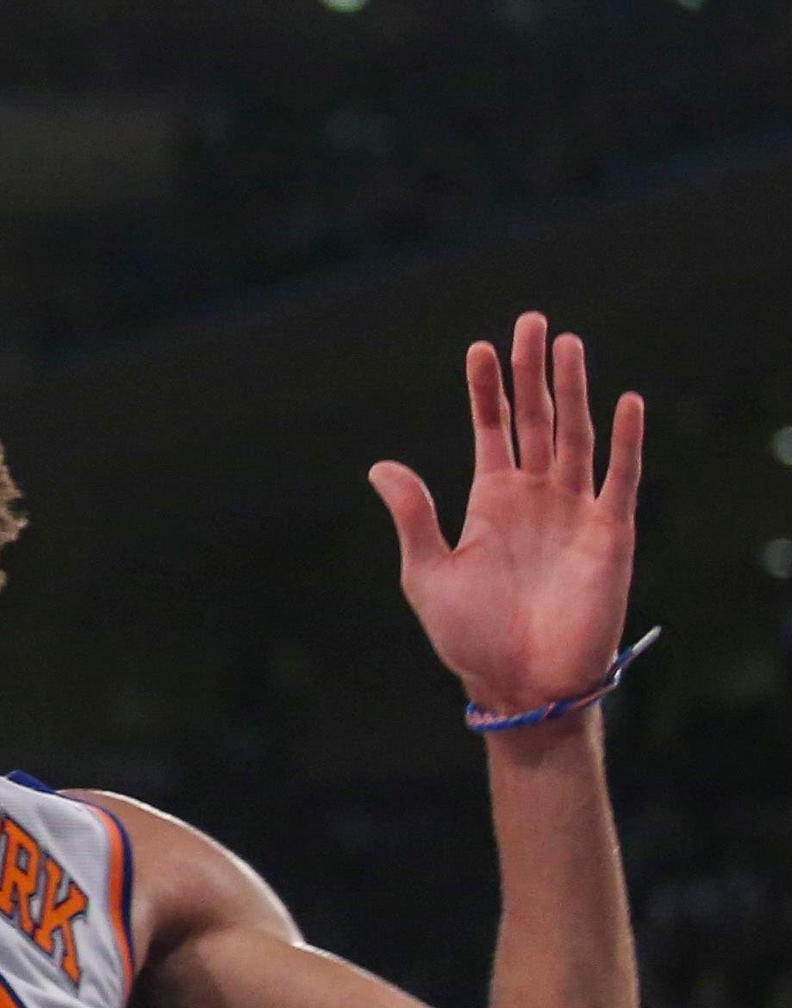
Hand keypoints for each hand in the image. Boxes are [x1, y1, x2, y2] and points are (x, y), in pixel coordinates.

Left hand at [370, 312, 643, 718]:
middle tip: (532, 321)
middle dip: (532, 372)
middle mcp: (535, 497)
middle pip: (535, 419)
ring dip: (573, 391)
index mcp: (490, 502)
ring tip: (568, 344)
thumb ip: (414, 516)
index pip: (490, 429)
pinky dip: (625, 440)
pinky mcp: (611, 535)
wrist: (522, 686)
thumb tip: (381, 465)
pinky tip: (625, 400)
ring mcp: (575, 511)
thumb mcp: (429, 573)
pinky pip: (621, 478)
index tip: (479, 347)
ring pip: (575, 436)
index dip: (486, 389)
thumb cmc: (471, 638)